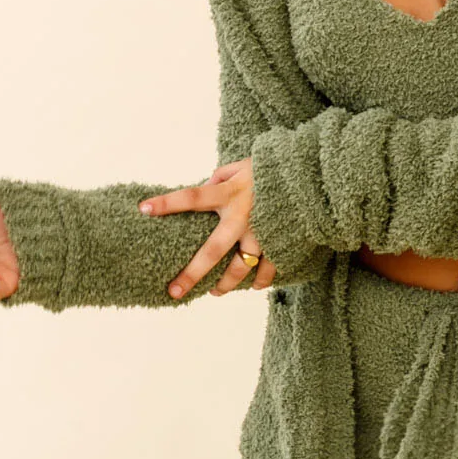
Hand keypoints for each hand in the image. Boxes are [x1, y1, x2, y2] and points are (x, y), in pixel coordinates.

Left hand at [138, 159, 277, 297]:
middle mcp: (242, 217)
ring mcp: (262, 235)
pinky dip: (260, 281)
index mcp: (229, 193)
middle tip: (174, 291)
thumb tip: (206, 187)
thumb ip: (221, 177)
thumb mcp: (243, 166)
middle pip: (211, 251)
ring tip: (214, 293)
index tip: (143, 208)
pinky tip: (252, 287)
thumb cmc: (274, 167)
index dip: (166, 203)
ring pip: (239, 268)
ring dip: (224, 284)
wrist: (314, 176)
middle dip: (191, 274)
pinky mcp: (280, 244)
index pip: (191, 197)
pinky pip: (268, 269)